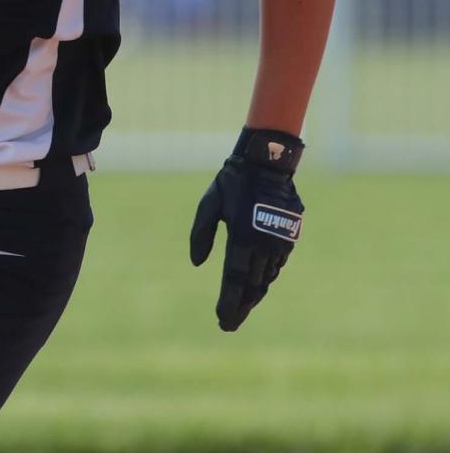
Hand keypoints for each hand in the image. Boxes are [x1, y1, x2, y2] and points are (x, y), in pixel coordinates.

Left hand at [189, 127, 303, 331]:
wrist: (269, 162)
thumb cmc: (233, 182)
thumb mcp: (209, 204)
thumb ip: (201, 234)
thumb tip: (197, 263)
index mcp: (242, 239)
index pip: (233, 281)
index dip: (228, 304)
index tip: (222, 321)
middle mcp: (263, 246)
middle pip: (251, 287)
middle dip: (240, 308)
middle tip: (229, 324)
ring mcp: (279, 244)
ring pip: (265, 278)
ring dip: (253, 294)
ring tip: (240, 307)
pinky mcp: (289, 238)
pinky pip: (276, 265)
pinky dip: (265, 277)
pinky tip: (256, 283)